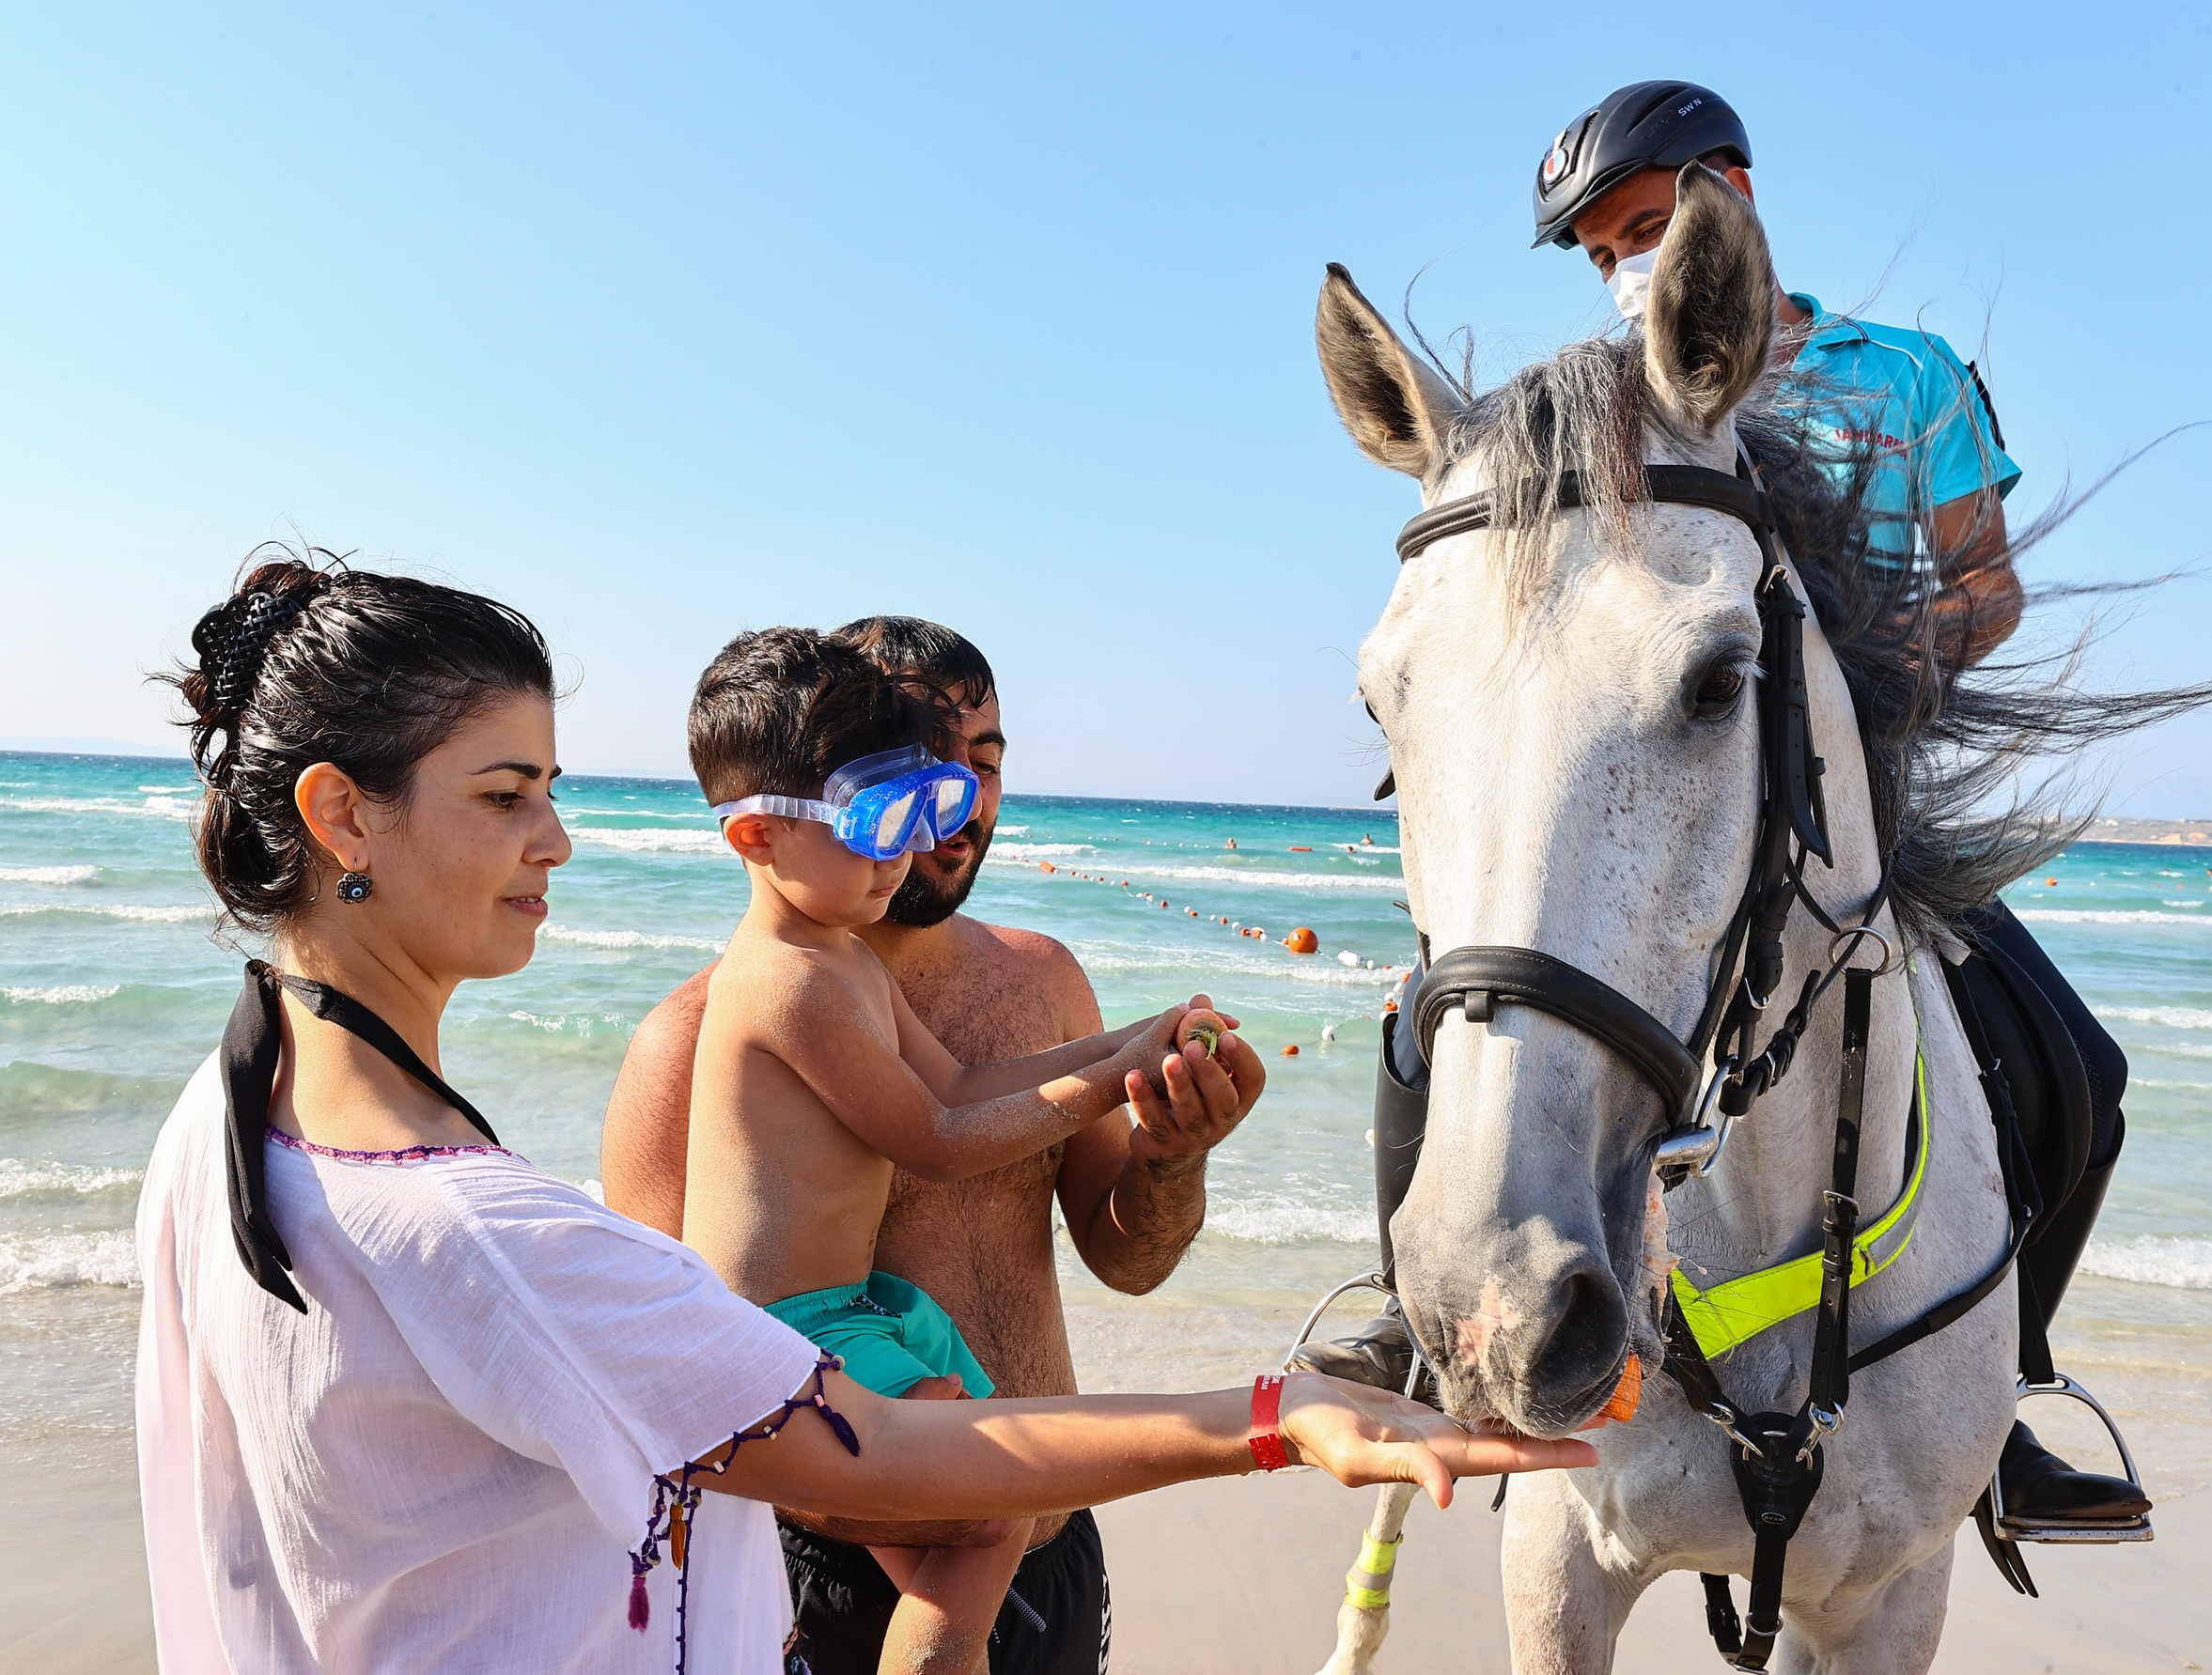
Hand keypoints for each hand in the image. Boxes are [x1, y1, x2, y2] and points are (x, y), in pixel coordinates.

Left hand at [1123, 993, 1260, 1167]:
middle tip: (1193, 1046)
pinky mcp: (1166, 1143)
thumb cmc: (1192, 1094)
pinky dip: (1143, 1098)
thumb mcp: (1200, 1070)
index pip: (1254, 1077)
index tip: (1225, 1035)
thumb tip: (1200, 999)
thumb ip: (1200, 1034)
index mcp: (1240, 1098)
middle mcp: (1224, 1119)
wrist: (1169, 1146)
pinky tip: (1134, 1077)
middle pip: (1223, 1097)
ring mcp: (1196, 1135)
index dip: (1243, 1057)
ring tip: (1167, 1059)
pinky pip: (1154, 1120)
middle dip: (1208, 1070)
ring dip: (1179, 1084)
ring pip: (1189, 1111)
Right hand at [1275, 1371, 1597, 1507]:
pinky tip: (1518, 1395)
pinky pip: (1471, 1410)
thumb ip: (1404, 1467)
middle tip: (1606, 1416)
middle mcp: (1443, 1448)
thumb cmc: (1319, 1433)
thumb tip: (1448, 1492)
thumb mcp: (1357, 1454)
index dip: (1548, 1455)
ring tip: (1575, 1404)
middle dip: (1557, 1435)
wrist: (1293, 1411)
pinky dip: (1500, 1405)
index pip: (1503, 1459)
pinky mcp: (1420, 1412)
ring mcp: (1433, 1431)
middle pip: (1512, 1445)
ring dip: (1534, 1421)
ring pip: (1496, 1428)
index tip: (1591, 1447)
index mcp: (1434, 1458)